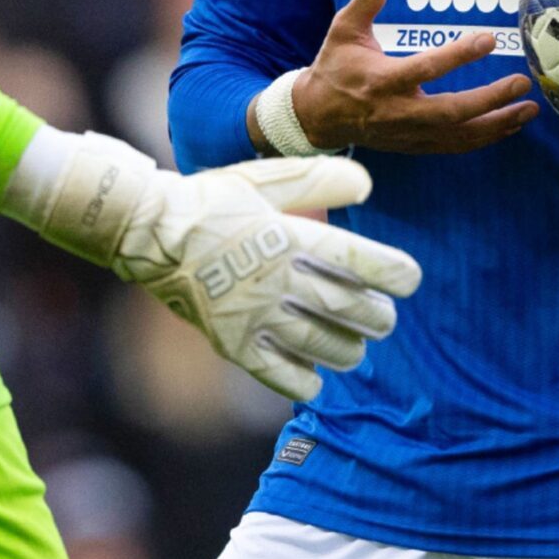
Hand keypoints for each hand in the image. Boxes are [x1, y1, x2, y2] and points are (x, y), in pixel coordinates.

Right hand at [23, 134, 423, 399]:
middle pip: (349, 308)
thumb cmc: (211, 202)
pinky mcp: (234, 344)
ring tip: (354, 344)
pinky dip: (307, 381)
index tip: (410, 279)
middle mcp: (278, 280)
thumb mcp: (264, 178)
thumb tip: (367, 184)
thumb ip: (318, 179)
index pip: (357, 261)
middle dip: (378, 316)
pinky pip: (282, 377)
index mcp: (288, 237)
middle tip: (383, 316)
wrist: (148, 234)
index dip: (393, 273)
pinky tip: (315, 374)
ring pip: (324, 345)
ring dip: (350, 348)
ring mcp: (255, 316)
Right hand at [275, 0, 534, 153]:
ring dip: (497, 124)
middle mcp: (398, 111)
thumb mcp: (344, 29)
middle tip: (522, 83)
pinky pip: (456, 146)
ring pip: (459, 135)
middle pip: (452, 111)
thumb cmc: (334, 67)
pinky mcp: (415, 145)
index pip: (427, 68)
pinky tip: (509, 126)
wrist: (317, 116)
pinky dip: (485, 138)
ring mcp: (409, 133)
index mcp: (382, 80)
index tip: (489, 40)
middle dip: (491, 100)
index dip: (459, 55)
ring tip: (529, 109)